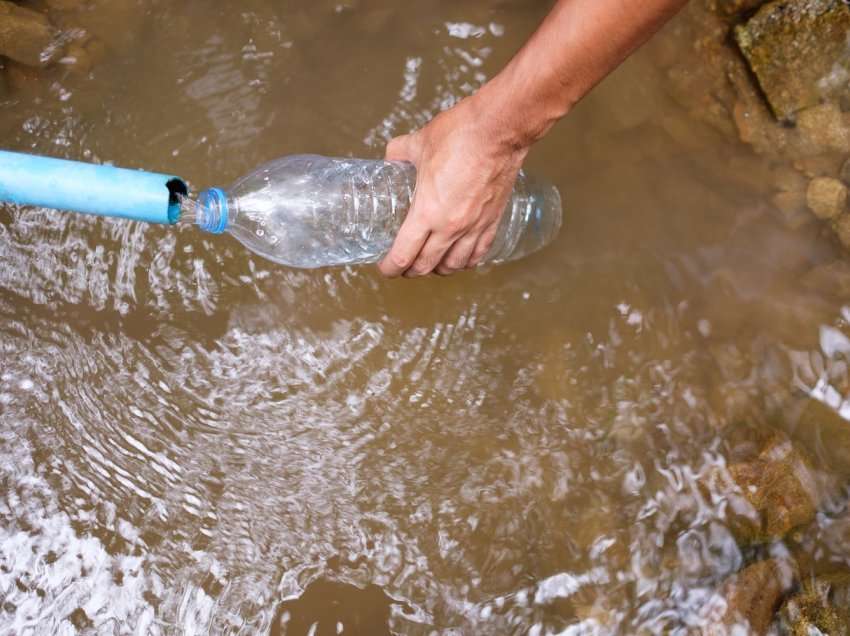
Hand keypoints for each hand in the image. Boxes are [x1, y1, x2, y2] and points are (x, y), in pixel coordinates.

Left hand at [378, 95, 528, 276]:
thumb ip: (399, 153)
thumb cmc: (460, 135)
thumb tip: (391, 157)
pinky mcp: (492, 221)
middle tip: (402, 268)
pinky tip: (460, 259)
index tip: (385, 267)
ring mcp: (474, 226)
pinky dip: (466, 262)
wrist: (499, 129)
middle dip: (410, 271)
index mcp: (427, 212)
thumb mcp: (419, 142)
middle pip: (426, 266)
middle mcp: (450, 227)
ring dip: (438, 270)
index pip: (403, 255)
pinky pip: (478, 253)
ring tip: (430, 265)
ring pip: (453, 265)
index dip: (390, 267)